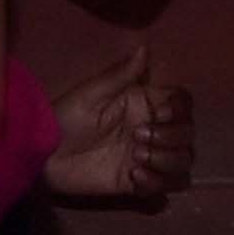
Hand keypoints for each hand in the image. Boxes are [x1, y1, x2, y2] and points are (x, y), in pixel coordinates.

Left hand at [45, 42, 193, 206]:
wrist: (44, 155)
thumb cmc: (65, 117)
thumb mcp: (92, 93)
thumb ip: (122, 74)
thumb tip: (145, 47)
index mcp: (144, 103)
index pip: (183, 104)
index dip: (179, 110)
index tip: (158, 114)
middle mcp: (152, 129)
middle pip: (188, 134)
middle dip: (171, 138)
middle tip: (137, 139)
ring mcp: (148, 158)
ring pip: (184, 162)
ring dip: (167, 161)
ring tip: (135, 160)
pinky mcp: (138, 183)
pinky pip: (167, 187)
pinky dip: (157, 183)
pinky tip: (133, 177)